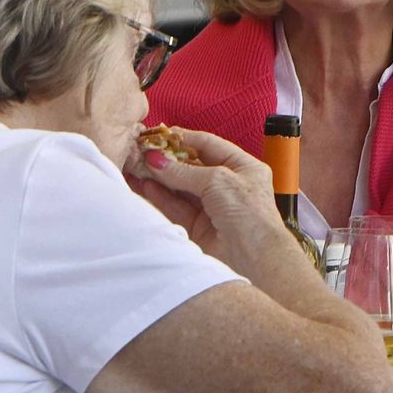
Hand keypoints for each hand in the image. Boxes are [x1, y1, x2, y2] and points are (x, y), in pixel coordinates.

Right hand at [128, 128, 291, 271]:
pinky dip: (161, 196)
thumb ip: (184, 171)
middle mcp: (229, 186)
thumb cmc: (249, 214)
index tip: (161, 135)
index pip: (210, 145)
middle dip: (168, 160)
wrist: (254, 257)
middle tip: (143, 152)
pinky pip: (177, 207)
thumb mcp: (218, 180)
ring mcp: (214, 207)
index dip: (185, 139)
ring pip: (182, 188)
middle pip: (193, 167)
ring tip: (138, 168)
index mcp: (243, 168)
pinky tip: (146, 186)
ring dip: (160, 178)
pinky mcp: (200, 227)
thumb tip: (157, 161)